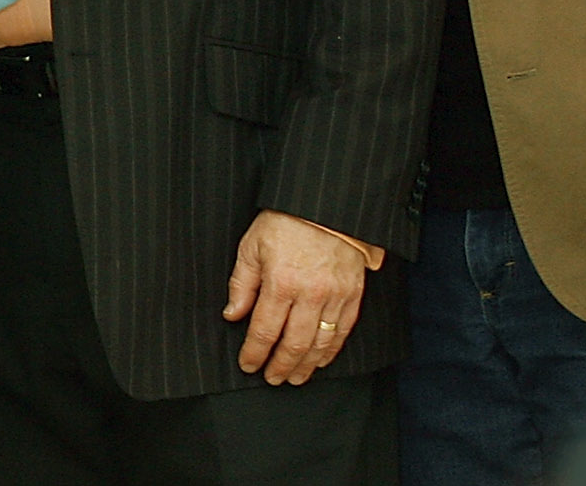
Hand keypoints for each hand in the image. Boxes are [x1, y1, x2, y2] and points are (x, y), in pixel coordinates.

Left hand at [223, 210, 364, 384]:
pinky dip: (332, 350)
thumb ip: (242, 283)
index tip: (248, 365)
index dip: (255, 352)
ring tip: (295, 377)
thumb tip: (233, 314)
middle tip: (272, 379)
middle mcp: (310, 294)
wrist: (327, 206)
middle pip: (294, 344)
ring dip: (306, 365)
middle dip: (281, 366)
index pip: (265, 330)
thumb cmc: (285, 222)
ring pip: (320, 343)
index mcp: (280, 282)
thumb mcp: (252, 246)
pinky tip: (321, 361)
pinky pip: (343, 331)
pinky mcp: (353, 295)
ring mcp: (335, 296)